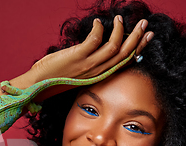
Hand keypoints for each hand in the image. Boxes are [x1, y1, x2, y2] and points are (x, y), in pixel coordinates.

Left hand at [27, 16, 152, 82]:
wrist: (39, 85)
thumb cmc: (56, 77)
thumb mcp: (79, 71)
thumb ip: (90, 61)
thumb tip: (97, 46)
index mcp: (99, 75)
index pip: (124, 62)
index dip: (138, 49)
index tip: (147, 37)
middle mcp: (97, 72)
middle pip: (124, 54)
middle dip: (136, 38)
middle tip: (144, 24)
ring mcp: (88, 65)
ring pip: (113, 47)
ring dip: (120, 31)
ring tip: (119, 19)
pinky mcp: (78, 57)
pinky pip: (95, 40)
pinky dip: (99, 29)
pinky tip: (98, 23)